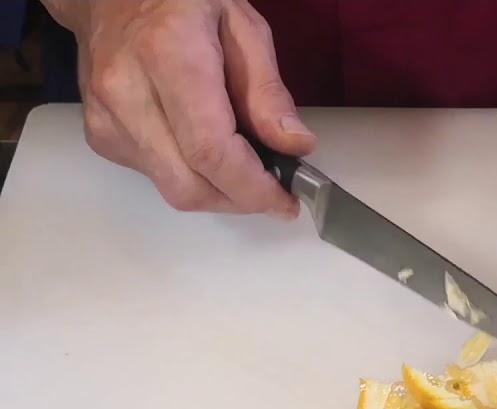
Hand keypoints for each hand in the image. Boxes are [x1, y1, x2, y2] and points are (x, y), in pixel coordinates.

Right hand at [43, 0, 314, 216]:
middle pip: (189, 184)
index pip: (210, 151)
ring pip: (172, 189)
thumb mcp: (243, 28)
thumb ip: (268, 92)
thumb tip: (296, 147)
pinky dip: (191, 176)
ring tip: (246, 168)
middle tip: (273, 191)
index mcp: (169, 56)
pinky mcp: (101, 136)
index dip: (253, 188)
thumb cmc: (183, 3)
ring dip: (218, 193)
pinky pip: (156, 176)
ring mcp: (107, 118)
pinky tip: (206, 150)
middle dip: (240, 200)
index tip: (286, 201)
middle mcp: (128, 92)